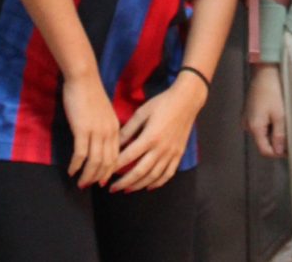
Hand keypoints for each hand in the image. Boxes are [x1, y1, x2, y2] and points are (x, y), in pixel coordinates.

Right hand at [63, 72, 120, 188]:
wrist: (84, 78)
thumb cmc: (90, 94)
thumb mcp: (103, 114)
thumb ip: (104, 128)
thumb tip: (98, 143)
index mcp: (115, 128)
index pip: (116, 156)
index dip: (109, 170)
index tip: (103, 181)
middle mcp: (109, 132)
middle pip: (107, 162)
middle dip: (98, 177)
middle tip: (89, 186)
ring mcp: (97, 131)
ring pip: (95, 161)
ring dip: (88, 175)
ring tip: (80, 184)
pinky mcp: (82, 129)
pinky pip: (81, 154)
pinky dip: (76, 165)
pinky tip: (71, 171)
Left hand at [111, 74, 205, 191]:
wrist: (187, 100)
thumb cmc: (162, 103)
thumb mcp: (142, 112)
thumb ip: (128, 130)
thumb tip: (114, 144)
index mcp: (150, 137)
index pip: (128, 157)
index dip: (114, 166)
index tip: (104, 172)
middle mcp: (161, 149)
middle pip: (139, 172)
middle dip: (124, 182)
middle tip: (112, 188)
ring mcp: (171, 153)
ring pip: (153, 176)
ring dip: (138, 185)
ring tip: (127, 190)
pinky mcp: (179, 154)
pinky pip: (168, 174)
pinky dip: (158, 183)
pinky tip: (149, 187)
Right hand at [243, 65, 286, 157]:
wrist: (265, 72)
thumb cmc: (273, 92)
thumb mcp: (280, 115)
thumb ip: (279, 135)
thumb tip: (279, 152)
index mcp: (254, 127)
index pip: (264, 150)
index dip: (278, 153)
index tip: (291, 151)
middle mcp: (247, 125)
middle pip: (262, 142)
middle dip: (276, 142)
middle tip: (291, 138)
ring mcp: (247, 118)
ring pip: (261, 133)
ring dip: (273, 133)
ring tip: (286, 126)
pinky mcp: (249, 111)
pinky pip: (259, 124)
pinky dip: (269, 125)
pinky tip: (278, 117)